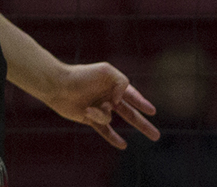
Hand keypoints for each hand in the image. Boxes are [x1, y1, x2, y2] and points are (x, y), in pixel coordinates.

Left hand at [38, 61, 159, 148]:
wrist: (60, 86)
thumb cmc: (82, 75)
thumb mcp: (107, 72)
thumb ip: (121, 82)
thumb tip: (121, 100)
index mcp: (113, 84)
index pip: (132, 95)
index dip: (142, 103)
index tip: (152, 111)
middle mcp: (108, 97)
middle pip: (130, 114)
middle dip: (143, 124)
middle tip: (156, 136)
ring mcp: (100, 108)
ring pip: (109, 118)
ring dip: (100, 115)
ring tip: (89, 108)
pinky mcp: (90, 118)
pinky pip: (104, 130)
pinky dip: (113, 137)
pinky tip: (124, 144)